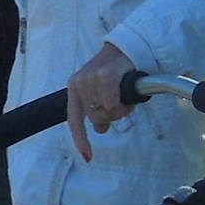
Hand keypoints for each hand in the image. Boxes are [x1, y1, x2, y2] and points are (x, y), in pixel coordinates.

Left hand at [64, 41, 135, 162]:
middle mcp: (79, 83)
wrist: (130, 46)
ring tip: (125, 95)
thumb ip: (99, 109)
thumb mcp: (103, 90)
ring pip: (106, 113)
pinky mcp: (104, 77)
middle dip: (112, 116)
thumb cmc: (118, 70)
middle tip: (122, 103)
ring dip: (120, 110)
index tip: (87, 157)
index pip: (74, 119)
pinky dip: (124, 105)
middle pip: (96, 118)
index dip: (80, 140)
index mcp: (75, 87)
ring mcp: (90, 80)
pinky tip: (129, 96)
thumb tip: (100, 129)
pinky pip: (114, 105)